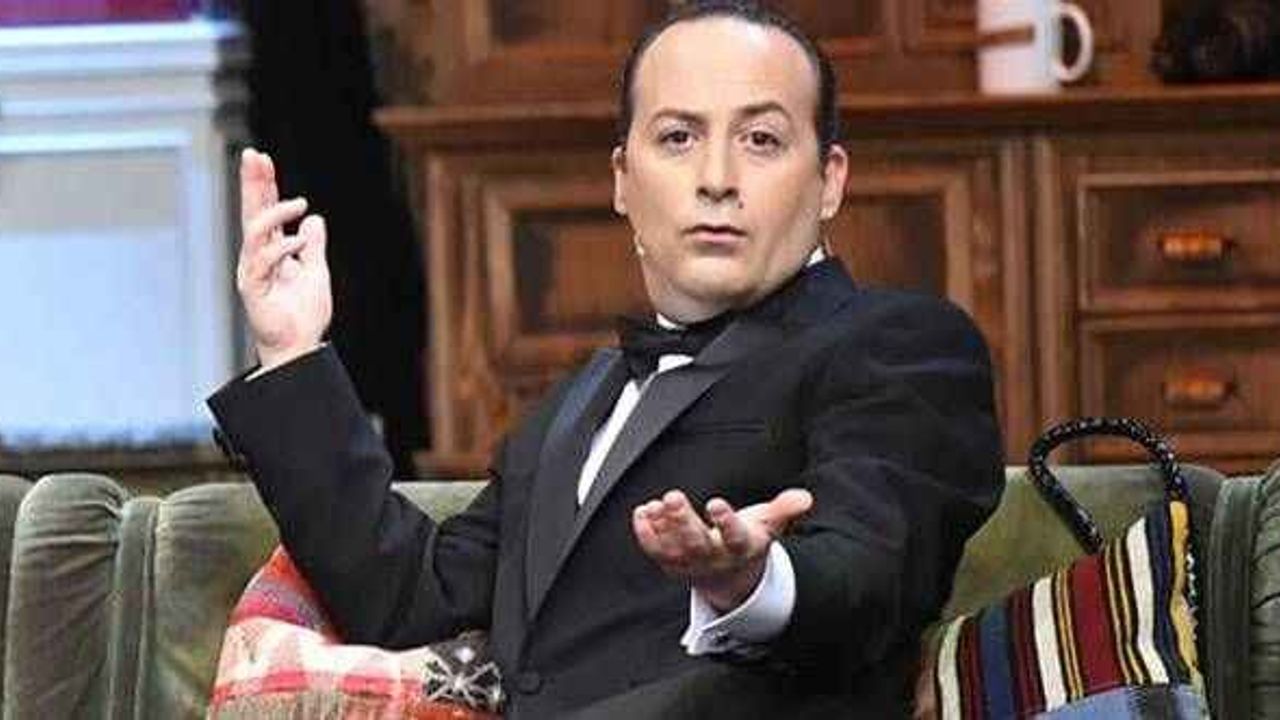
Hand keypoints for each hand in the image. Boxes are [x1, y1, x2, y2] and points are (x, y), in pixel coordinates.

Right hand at [236, 147, 331, 369]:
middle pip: (251, 213)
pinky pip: (263, 262)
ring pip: (254, 232)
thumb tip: (314, 220)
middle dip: (253, 184)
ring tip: (300, 202)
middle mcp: (256, 258)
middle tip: (254, 156)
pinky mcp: (253, 290)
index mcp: (270, 251)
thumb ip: (313, 246)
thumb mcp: (316, 271)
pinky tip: (298, 240)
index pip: (264, 212)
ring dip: (275, 212)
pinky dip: (282, 248)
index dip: (263, 185)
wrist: (300, 346)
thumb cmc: (304, 315)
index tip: (263, 159)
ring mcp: (252, 272)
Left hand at [632, 488, 812, 611]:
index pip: (734, 537)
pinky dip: (645, 534)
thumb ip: (785, 509)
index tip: (715, 504)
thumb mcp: (769, 525)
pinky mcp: (670, 563)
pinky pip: (654, 552)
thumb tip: (805, 498)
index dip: (725, 521)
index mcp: (740, 548)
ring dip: (662, 526)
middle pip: (696, 544)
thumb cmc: (746, 541)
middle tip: (673, 497)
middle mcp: (714, 558)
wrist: (729, 578)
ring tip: (657, 504)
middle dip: (683, 521)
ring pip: (673, 549)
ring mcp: (690, 563)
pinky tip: (642, 512)